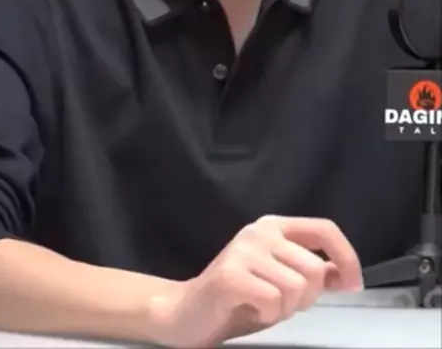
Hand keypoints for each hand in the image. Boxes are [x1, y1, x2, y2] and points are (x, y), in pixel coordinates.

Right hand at [152, 215, 363, 347]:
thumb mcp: (281, 280)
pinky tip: (250, 309)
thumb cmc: (238, 298)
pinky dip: (268, 314)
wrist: (187, 312)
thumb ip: (310, 271)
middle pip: (314, 269)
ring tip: (262, 305)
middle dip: (306, 299)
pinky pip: (273, 301)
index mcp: (274, 226)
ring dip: (284, 309)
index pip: (324, 229)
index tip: (353, 284)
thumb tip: (343, 273)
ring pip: (296, 288)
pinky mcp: (230, 274)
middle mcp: (260, 231)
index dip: (346, 256)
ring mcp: (244, 250)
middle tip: (281, 303)